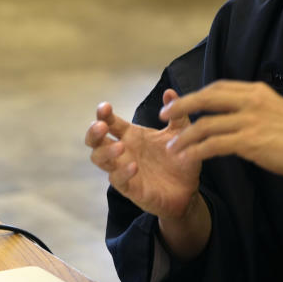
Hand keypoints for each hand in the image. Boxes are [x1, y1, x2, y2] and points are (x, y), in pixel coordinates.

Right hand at [86, 89, 201, 221]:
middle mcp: (123, 151)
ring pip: (99, 159)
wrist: (189, 190)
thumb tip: (169, 91)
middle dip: (93, 132)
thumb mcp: (182, 133)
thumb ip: (176, 113)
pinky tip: (133, 166)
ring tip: (120, 147)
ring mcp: (123, 169)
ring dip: (105, 152)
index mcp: (131, 135)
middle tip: (101, 126)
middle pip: (94, 140)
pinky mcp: (130, 188)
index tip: (105, 107)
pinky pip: (117, 180)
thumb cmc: (180, 159)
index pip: (109, 121)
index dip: (103, 114)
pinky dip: (122, 172)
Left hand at [160, 80, 282, 208]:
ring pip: (206, 125)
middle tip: (163, 116)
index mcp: (255, 91)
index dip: (194, 95)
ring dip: (185, 137)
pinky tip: (188, 158)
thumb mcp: (273, 108)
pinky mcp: (250, 141)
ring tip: (173, 147)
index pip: (216, 87)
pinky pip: (214, 145)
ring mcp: (250, 120)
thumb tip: (227, 110)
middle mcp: (250, 100)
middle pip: (205, 99)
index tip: (179, 103)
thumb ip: (250, 106)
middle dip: (181, 107)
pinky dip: (197, 151)